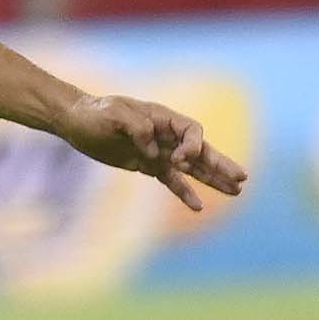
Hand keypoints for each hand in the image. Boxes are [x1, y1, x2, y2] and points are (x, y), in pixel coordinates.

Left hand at [56, 94, 249, 211]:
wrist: (76, 121)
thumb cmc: (95, 112)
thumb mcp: (113, 113)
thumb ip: (136, 128)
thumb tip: (153, 151)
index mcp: (163, 118)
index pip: (193, 131)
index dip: (193, 146)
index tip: (179, 160)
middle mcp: (166, 135)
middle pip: (201, 151)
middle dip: (221, 164)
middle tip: (242, 178)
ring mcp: (159, 152)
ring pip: (193, 168)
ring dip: (214, 179)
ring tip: (237, 191)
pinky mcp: (148, 166)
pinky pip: (172, 181)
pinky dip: (185, 193)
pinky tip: (198, 207)